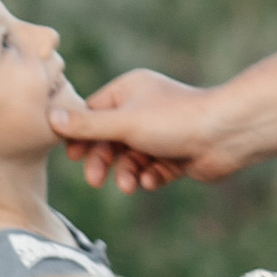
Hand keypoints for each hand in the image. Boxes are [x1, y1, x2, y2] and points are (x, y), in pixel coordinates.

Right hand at [54, 69, 250, 194]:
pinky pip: (153, 169)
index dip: (80, 135)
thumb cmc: (175, 120)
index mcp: (128, 91)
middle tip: (96, 180)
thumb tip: (50, 118)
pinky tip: (154, 180)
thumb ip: (87, 125)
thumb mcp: (123, 123)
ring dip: (127, 173)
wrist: (226, 134)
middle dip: (103, 161)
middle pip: (110, 138)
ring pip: (131, 158)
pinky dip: (151, 177)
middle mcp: (143, 109)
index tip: (72, 156)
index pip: (92, 113)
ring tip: (130, 185)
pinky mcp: (176, 154)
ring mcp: (160, 133)